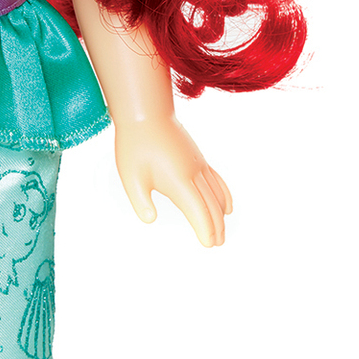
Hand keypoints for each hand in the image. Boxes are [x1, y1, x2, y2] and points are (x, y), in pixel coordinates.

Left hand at [112, 116, 234, 247]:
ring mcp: (198, 165)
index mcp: (178, 182)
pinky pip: (217, 181)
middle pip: (211, 206)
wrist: (146, 113)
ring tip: (221, 232)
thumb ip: (140, 201)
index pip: (198, 211)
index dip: (205, 229)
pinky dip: (224, 196)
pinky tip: (227, 206)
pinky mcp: (198, 158)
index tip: (209, 244)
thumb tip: (150, 220)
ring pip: (216, 194)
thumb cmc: (135, 145)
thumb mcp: (131, 176)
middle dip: (216, 227)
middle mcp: (194, 174)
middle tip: (218, 244)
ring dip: (220, 215)